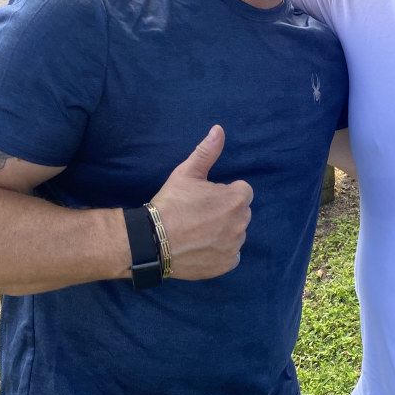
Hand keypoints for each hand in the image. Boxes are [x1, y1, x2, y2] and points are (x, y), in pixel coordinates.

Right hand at [148, 125, 251, 278]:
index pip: (243, 191)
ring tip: (198, 232)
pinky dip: (221, 252)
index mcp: (236, 200)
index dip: (224, 193)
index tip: (206, 198)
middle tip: (200, 214)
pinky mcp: (226, 265)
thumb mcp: (186, 173)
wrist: (151, 241)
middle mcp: (241, 224)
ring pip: (236, 234)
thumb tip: (219, 129)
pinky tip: (202, 247)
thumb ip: (207, 152)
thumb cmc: (170, 203)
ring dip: (224, 232)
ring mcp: (234, 247)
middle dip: (226, 212)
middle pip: (241, 213)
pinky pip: (232, 255)